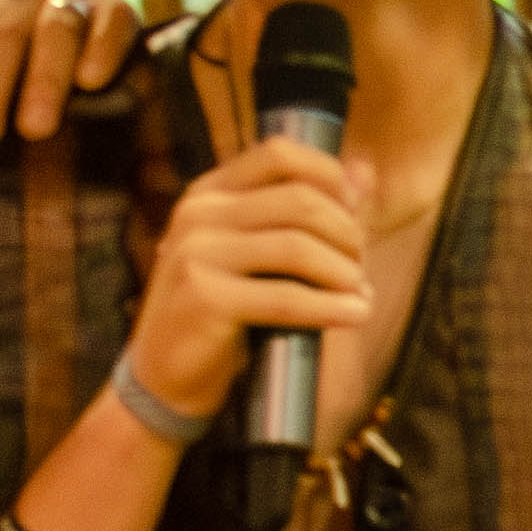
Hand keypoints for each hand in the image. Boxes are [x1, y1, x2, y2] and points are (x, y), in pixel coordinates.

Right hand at [123, 134, 367, 424]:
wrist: (165, 377)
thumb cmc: (220, 313)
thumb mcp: (254, 253)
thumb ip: (303, 212)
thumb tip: (366, 172)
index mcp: (208, 193)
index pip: (278, 154)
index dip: (329, 175)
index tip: (356, 210)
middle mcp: (197, 214)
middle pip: (298, 200)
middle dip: (346, 232)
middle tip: (361, 264)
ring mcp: (196, 254)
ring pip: (297, 246)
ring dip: (344, 271)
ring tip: (361, 293)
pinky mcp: (204, 299)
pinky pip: (286, 298)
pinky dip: (330, 307)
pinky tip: (356, 314)